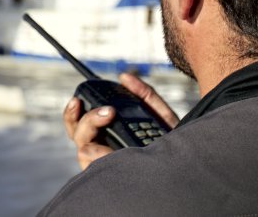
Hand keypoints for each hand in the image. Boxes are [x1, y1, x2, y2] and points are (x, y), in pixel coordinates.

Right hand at [62, 73, 180, 170]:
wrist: (185, 169)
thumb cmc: (171, 146)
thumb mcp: (160, 116)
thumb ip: (145, 95)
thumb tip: (125, 77)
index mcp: (107, 134)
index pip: (78, 123)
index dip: (72, 112)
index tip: (77, 100)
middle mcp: (101, 150)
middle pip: (77, 133)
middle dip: (88, 118)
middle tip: (109, 112)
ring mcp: (103, 166)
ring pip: (83, 149)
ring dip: (94, 133)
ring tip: (113, 126)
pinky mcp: (109, 180)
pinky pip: (96, 167)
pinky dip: (104, 155)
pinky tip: (117, 151)